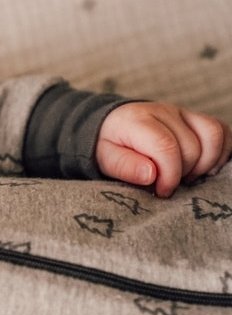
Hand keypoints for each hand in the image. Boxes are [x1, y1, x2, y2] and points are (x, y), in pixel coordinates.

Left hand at [96, 101, 231, 196]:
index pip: (166, 147)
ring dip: (205, 163)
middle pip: (191, 146)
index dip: (169, 175)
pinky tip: (204, 169)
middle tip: (167, 186)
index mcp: (138, 121)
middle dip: (183, 173)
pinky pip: (221, 131)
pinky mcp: (195, 118)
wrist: (110, 123)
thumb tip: (151, 175)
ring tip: (186, 178)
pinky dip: (220, 152)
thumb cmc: (109, 145)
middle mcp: (164, 112)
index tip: (162, 192)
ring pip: (212, 135)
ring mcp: (182, 112)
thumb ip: (125, 167)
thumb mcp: (105, 159)